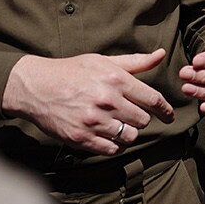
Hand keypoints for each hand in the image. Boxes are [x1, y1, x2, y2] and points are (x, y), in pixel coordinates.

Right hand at [2, 49, 174, 154]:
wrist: (35, 87)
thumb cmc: (72, 71)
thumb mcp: (103, 61)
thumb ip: (135, 62)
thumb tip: (161, 54)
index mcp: (116, 79)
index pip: (153, 99)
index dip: (165, 110)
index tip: (170, 115)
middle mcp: (107, 100)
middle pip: (143, 120)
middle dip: (141, 119)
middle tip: (132, 116)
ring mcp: (94, 121)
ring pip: (130, 136)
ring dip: (128, 133)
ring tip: (119, 125)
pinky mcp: (81, 138)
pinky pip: (112, 149)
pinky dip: (114, 145)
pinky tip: (108, 136)